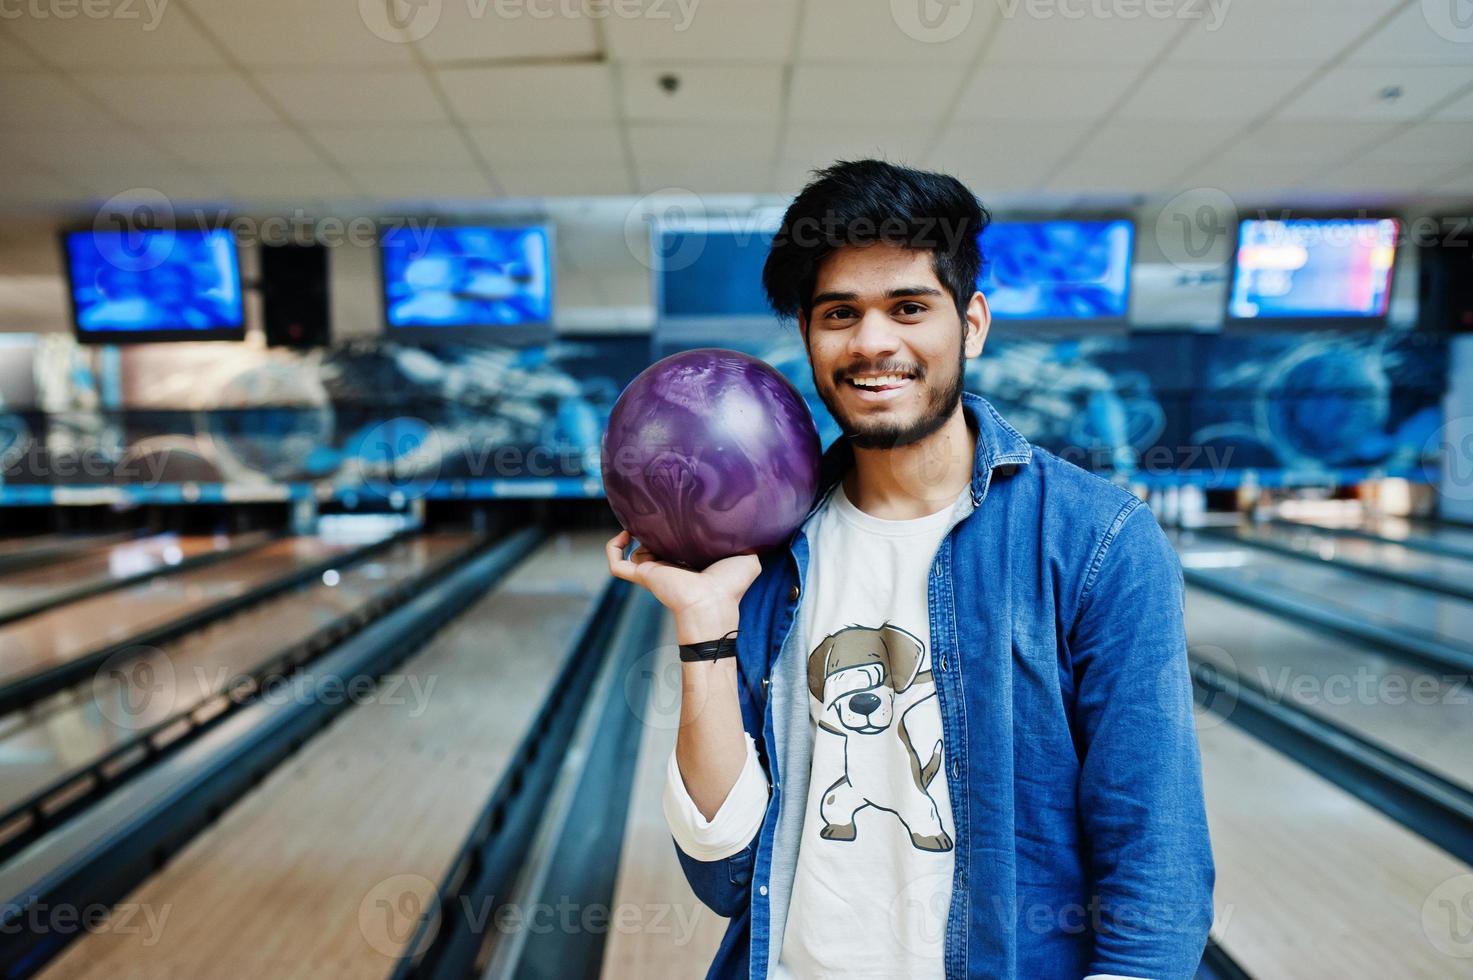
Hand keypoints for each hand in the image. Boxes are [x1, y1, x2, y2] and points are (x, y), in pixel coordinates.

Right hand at [605, 530, 760, 639]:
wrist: (712, 601)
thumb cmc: (731, 585)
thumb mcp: (749, 560)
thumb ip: (750, 544)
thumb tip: (756, 528)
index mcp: (693, 564)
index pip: (680, 547)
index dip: (677, 532)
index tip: (679, 515)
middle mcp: (672, 568)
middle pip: (656, 548)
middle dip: (652, 532)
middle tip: (655, 512)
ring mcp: (654, 572)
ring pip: (635, 554)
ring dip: (634, 537)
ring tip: (640, 520)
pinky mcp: (642, 575)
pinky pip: (616, 564)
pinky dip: (613, 549)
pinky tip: (623, 534)